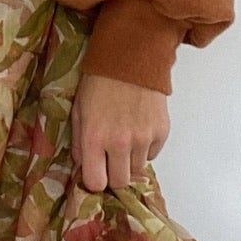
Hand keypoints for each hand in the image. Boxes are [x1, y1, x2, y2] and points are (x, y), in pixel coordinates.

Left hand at [71, 72, 169, 192]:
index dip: (95, 180)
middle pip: (120, 182)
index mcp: (94, 138)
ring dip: (129, 161)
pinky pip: (152, 155)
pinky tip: (138, 130)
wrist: (130, 57)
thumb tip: (84, 166)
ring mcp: (143, 138)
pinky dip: (145, 149)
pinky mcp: (161, 132)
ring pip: (137, 170)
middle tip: (110, 160)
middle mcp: (120, 143)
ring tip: (124, 140)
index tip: (95, 172)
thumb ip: (79, 143)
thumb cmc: (99, 82)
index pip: (96, 183)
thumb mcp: (78, 111)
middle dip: (113, 175)